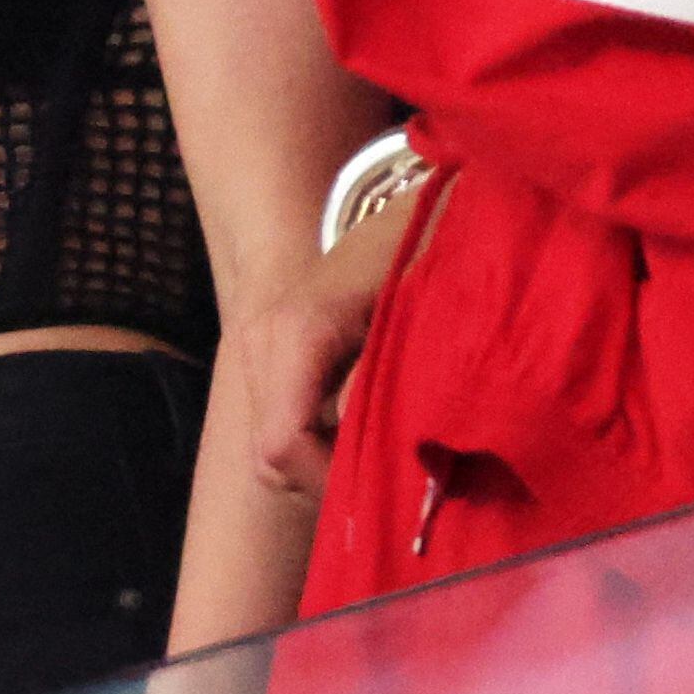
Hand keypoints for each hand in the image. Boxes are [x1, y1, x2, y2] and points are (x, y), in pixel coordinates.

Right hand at [243, 179, 414, 499]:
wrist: (416, 207)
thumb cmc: (433, 253)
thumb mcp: (424, 314)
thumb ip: (387, 377)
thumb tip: (360, 445)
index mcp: (300, 328)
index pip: (281, 444)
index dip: (334, 482)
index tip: (393, 485)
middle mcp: (264, 337)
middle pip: (272, 456)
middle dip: (331, 478)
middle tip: (397, 470)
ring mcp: (259, 343)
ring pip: (273, 446)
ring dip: (328, 460)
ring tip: (387, 441)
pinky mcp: (267, 352)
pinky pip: (281, 425)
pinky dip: (322, 441)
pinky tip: (368, 419)